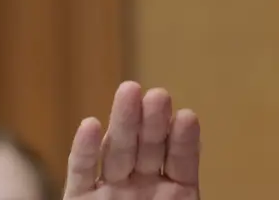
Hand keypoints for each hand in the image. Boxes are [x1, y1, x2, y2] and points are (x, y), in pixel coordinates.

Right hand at [64, 81, 200, 199]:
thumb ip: (187, 191)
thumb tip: (197, 151)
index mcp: (173, 193)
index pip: (180, 162)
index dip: (183, 141)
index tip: (187, 116)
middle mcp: (141, 187)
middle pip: (147, 148)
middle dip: (152, 121)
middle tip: (159, 94)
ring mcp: (110, 192)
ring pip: (116, 152)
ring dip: (124, 122)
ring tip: (130, 90)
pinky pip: (81, 174)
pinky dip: (84, 151)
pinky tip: (90, 125)